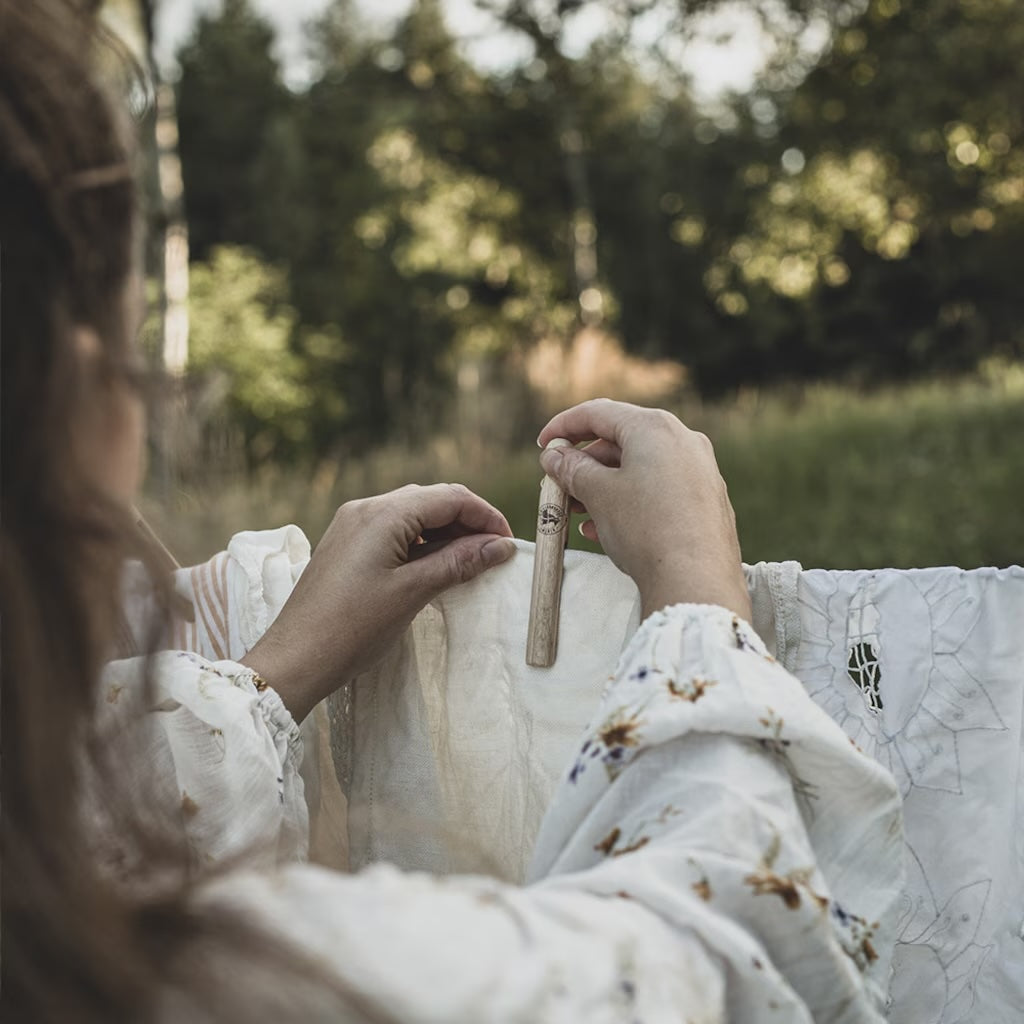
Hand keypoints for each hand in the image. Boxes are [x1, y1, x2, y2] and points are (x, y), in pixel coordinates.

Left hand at [241, 484, 514, 721]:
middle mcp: (365, 509)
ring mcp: (353, 526)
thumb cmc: (353, 628)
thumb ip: (458, 562)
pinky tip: (438, 567)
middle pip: (432, 501)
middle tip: (495, 555)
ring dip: (447, 534)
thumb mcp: (412, 592)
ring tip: (472, 564)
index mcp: (382, 513)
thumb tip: (501, 546)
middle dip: (468, 522)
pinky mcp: (347, 546)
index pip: (449, 497)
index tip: (509, 545)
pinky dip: (423, 544)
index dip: (485, 516)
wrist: (294, 659)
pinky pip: (395, 532)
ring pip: (414, 516)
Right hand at [538, 399, 749, 621]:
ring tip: (576, 513)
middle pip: (620, 440)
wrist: (696, 581)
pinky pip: (658, 489)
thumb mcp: (599, 494)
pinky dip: (628, 500)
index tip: (543, 445)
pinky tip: (604, 529)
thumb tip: (555, 456)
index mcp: (654, 427)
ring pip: (639, 468)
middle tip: (558, 486)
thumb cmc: (646, 528)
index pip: (598, 413)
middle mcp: (683, 440)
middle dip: (584, 464)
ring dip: (603, 486)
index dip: (563, 427)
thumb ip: (572, 469)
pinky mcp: (706, 500)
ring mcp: (699, 470)